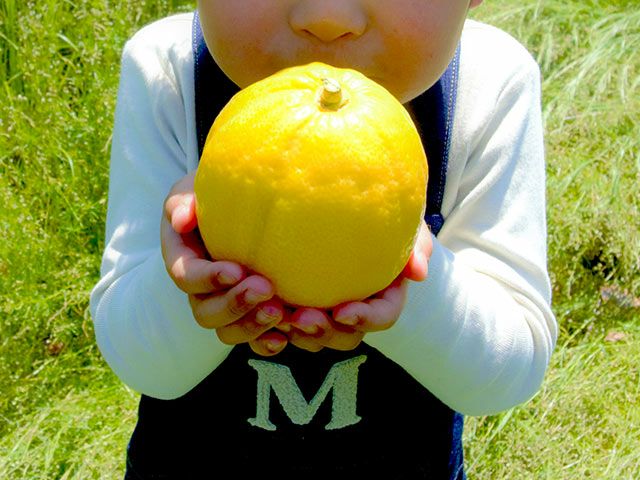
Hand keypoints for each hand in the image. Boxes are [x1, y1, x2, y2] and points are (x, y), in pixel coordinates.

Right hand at [160, 172, 288, 355]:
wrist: (242, 203)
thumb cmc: (217, 192)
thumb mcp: (195, 189)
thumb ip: (183, 202)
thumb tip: (182, 220)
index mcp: (183, 260)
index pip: (187, 277)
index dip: (209, 279)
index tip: (236, 271)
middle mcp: (201, 290)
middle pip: (206, 313)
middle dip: (235, 305)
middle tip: (266, 289)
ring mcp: (225, 305)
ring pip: (229, 332)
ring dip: (252, 326)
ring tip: (281, 312)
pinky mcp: (250, 315)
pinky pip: (253, 340)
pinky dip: (267, 343)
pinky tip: (286, 336)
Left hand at [285, 221, 432, 351]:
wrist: (352, 212)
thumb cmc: (384, 218)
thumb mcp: (407, 225)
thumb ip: (417, 244)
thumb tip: (418, 272)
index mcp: (384, 297)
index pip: (382, 317)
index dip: (365, 319)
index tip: (343, 311)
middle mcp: (356, 311)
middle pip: (345, 337)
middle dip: (324, 332)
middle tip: (302, 317)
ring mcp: (327, 312)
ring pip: (315, 338)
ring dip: (298, 333)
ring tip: (278, 314)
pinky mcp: (300, 305)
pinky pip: (287, 326)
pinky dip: (275, 324)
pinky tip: (259, 308)